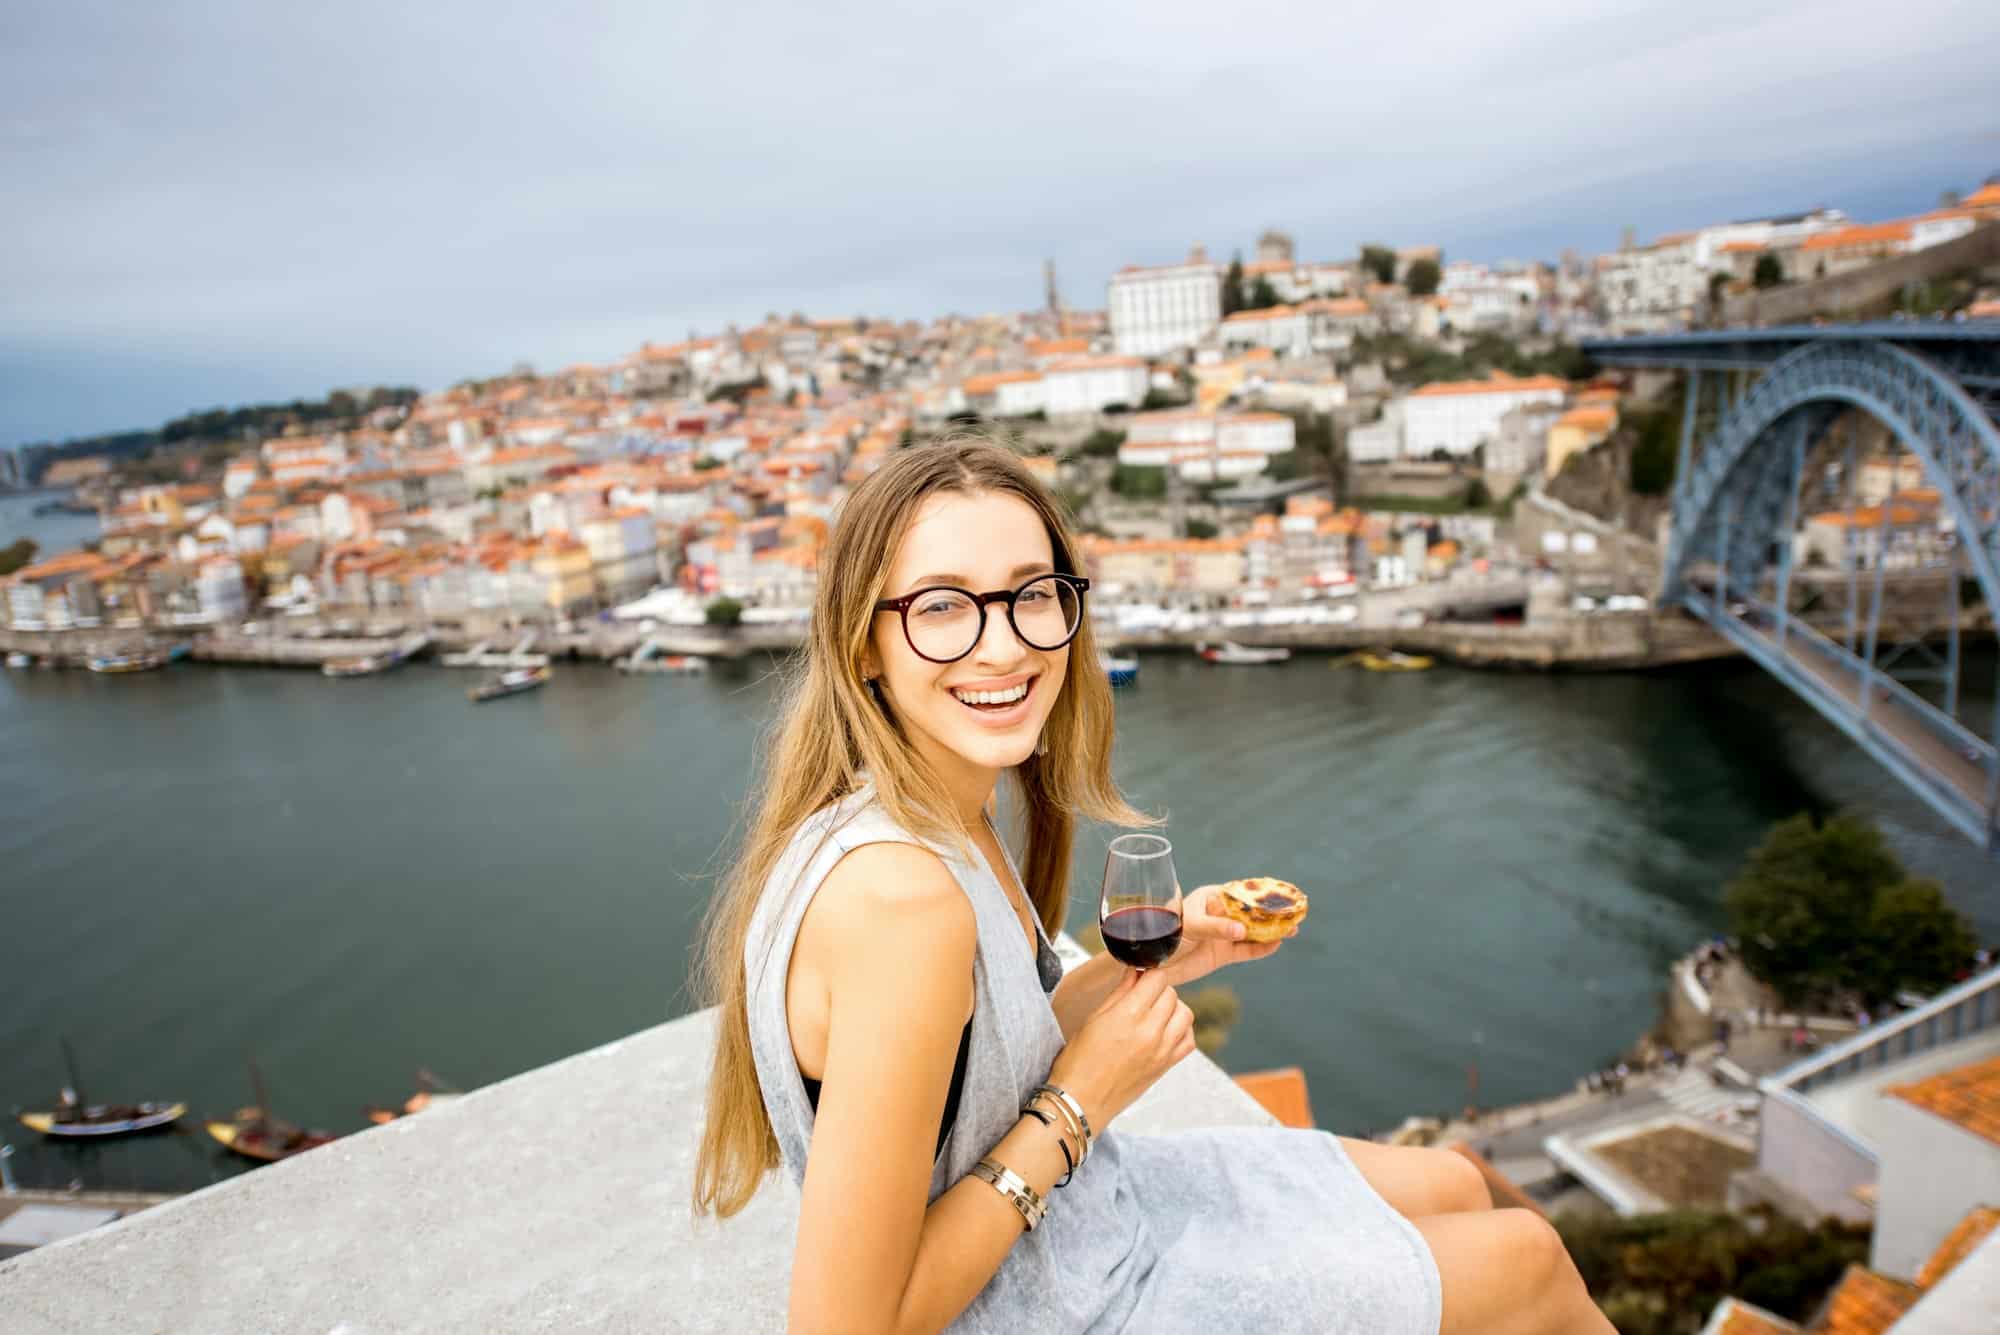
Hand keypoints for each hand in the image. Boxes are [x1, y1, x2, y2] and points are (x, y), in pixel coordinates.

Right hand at [1048, 967, 1193, 1131]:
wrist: (1080, 1101)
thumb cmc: (1079, 1062)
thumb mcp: (1093, 1019)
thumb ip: (1120, 993)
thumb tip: (1135, 973)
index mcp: (1128, 1015)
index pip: (1157, 979)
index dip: (1148, 974)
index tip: (1140, 977)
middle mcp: (1150, 1032)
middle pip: (1171, 994)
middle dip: (1157, 990)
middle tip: (1141, 996)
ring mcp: (1162, 1051)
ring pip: (1185, 1014)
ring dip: (1172, 1008)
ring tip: (1154, 1013)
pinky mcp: (1166, 1066)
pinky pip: (1188, 1040)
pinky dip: (1181, 1030)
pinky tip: (1165, 1031)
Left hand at [1156, 885, 1291, 986]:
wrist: (1152, 964)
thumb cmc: (1166, 935)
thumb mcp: (1189, 927)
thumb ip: (1214, 927)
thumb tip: (1242, 930)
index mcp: (1210, 898)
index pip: (1239, 893)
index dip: (1260, 894)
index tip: (1281, 893)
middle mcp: (1219, 914)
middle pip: (1250, 913)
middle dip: (1271, 914)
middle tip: (1294, 913)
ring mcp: (1222, 935)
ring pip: (1252, 932)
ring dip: (1271, 931)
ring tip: (1293, 930)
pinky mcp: (1222, 955)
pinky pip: (1246, 951)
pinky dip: (1261, 949)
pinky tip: (1276, 945)